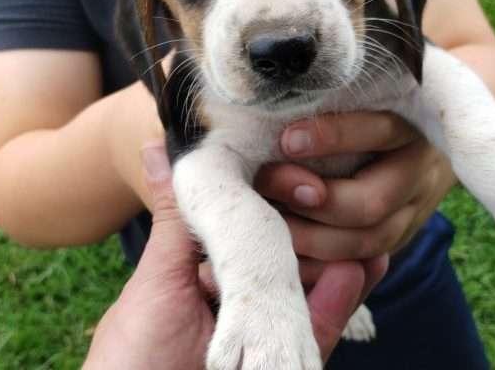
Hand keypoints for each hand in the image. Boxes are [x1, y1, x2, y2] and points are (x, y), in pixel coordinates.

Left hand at [84, 143, 387, 369]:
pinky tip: (360, 265)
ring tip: (363, 219)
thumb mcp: (155, 280)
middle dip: (314, 224)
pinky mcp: (285, 366)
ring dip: (339, 254)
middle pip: (286, 257)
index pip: (247, 229)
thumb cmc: (131, 356)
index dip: (274, 198)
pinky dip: (341, 298)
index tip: (296, 164)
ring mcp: (264, 336)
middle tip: (339, 186)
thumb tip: (154, 146)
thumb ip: (175, 219)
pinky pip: (319, 330)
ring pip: (310, 288)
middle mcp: (241, 302)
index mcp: (209, 274)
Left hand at [255, 111, 457, 261]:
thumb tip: (279, 125)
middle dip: (315, 201)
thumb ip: (333, 110)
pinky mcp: (400, 242)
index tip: (288, 139)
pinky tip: (291, 254)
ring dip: (313, 238)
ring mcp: (413, 215)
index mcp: (412, 130)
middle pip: (372, 202)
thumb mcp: (367, 104)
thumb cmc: (376, 119)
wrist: (425, 153)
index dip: (334, 137)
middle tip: (269, 184)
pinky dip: (323, 264)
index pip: (380, 131)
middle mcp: (418, 175)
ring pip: (368, 242)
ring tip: (274, 223)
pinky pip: (362, 264)